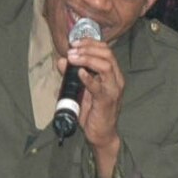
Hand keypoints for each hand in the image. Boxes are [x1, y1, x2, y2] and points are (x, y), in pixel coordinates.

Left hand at [67, 31, 126, 177]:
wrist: (101, 135)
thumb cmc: (93, 112)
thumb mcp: (80, 90)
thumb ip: (71, 75)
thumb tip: (61, 61)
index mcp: (112, 74)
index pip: (105, 49)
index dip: (89, 42)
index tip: (74, 42)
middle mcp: (116, 79)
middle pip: (107, 53)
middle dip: (87, 47)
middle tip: (72, 49)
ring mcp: (113, 89)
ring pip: (105, 65)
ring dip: (87, 59)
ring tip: (72, 58)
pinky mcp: (107, 101)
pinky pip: (99, 86)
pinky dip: (88, 78)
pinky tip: (79, 72)